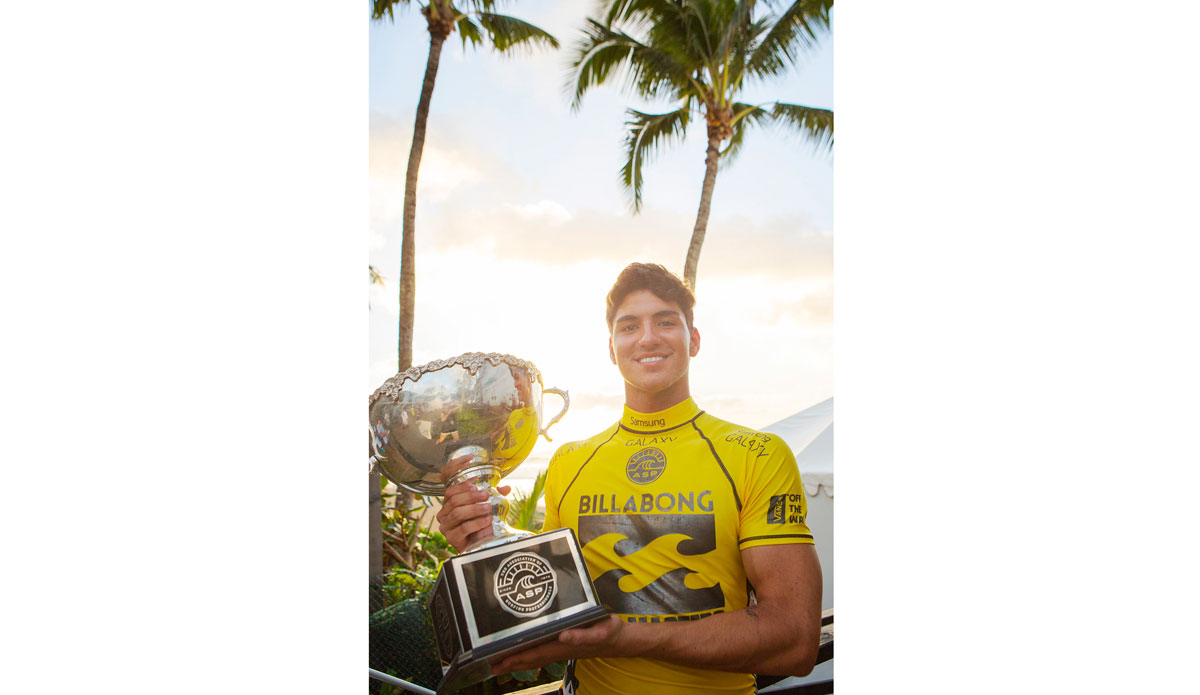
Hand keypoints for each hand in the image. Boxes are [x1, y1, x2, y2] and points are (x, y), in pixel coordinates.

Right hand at [435, 453, 510, 551]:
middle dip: (470, 495)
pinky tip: (487, 522)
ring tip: (488, 508)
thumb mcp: (489, 504)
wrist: (481, 545)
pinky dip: (477, 524)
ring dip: (474, 509)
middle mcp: (445, 509)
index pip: (446, 476)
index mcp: (451, 497)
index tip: (469, 458)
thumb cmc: (482, 521)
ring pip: (457, 512)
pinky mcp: (451, 537)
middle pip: (452, 497)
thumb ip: (495, 495)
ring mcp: (446, 524)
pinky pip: (462, 528)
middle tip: (485, 494)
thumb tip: (505, 487)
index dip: (455, 466)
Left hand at [489, 615, 626, 674]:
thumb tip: (563, 636)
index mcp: (564, 645)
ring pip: (534, 658)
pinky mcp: (563, 647)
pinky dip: (527, 656)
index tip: (500, 661)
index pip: (536, 653)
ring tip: (498, 665)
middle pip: (531, 659)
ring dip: (516, 662)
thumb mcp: (600, 630)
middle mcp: (559, 650)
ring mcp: (560, 651)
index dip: (517, 658)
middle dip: (510, 663)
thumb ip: (582, 635)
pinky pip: (540, 654)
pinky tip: (519, 655)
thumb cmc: (609, 632)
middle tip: (490, 667)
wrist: (619, 640)